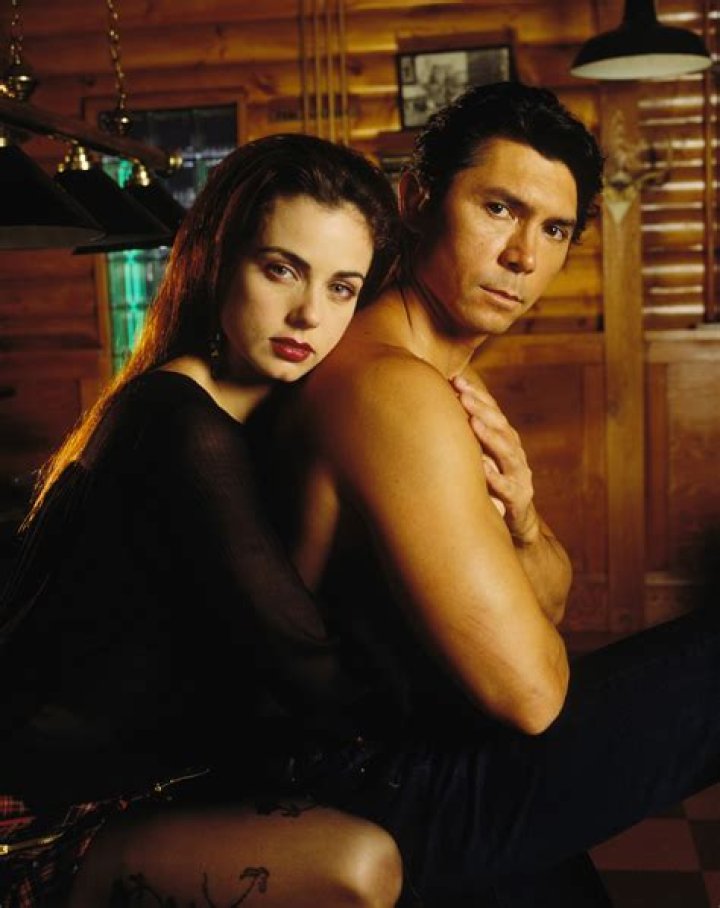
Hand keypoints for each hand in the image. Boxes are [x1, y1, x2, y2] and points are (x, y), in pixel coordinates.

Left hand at [451, 373, 539, 543]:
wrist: (514, 521)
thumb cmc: (490, 484)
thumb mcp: (478, 457)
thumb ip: (466, 437)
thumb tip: (433, 410)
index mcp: (505, 440)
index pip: (492, 411)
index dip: (476, 395)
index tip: (456, 380)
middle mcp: (514, 453)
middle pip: (500, 426)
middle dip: (481, 408)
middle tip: (462, 394)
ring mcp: (519, 475)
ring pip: (507, 452)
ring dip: (490, 436)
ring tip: (473, 423)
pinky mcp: (518, 499)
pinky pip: (507, 488)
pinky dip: (495, 478)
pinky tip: (482, 469)